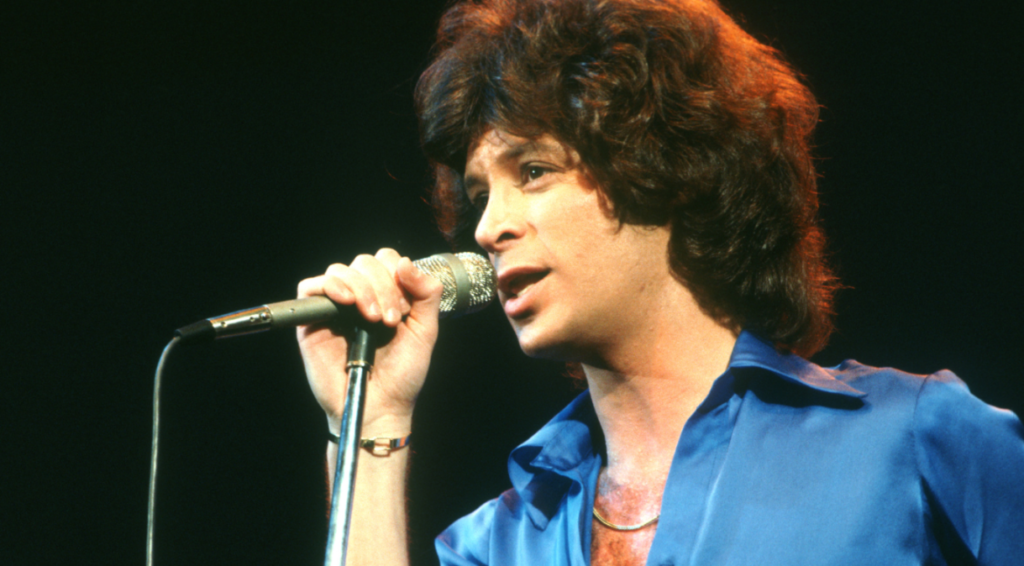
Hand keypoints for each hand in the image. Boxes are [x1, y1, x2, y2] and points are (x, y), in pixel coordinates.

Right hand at [296, 248, 442, 433]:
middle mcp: (359, 296)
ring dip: (362, 289)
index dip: (397, 275)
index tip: (405, 309)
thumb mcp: (425, 330)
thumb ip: (426, 294)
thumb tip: (405, 262)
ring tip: (373, 320)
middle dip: (383, 286)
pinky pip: (311, 287)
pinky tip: (348, 303)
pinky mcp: (312, 320)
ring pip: (341, 271)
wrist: (381, 406)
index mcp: (386, 294)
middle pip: (365, 262)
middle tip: (390, 320)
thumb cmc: (403, 374)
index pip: (386, 259)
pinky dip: (331, 287)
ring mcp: (335, 307)